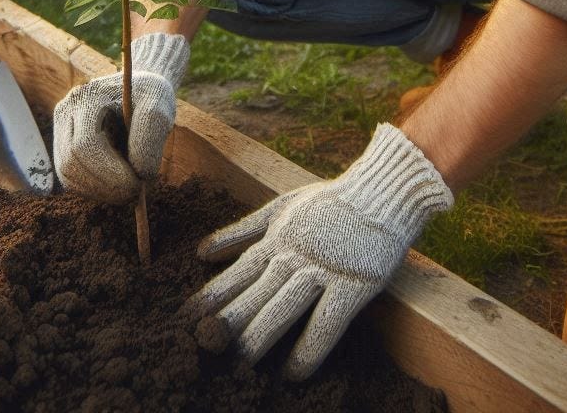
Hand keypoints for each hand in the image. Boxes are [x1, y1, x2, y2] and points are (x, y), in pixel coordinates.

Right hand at [53, 32, 188, 202]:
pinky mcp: (63, 148)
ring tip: (130, 188)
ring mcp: (60, 130)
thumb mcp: (159, 103)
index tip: (137, 185)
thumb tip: (140, 173)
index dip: (108, 173)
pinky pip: (72, 179)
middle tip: (135, 193)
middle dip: (104, 186)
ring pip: (68, 176)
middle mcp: (66, 112)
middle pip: (71, 163)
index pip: (85, 145)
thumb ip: (151, 133)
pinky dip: (95, 189)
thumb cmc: (149, 94)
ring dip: (100, 191)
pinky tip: (118, 183)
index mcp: (86, 98)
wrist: (138, 89)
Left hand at [187, 124, 452, 379]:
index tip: (186, 317)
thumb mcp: (279, 207)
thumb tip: (201, 252)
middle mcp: (294, 254)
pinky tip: (293, 372)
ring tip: (239, 362)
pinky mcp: (353, 285)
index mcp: (276, 238)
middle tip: (204, 345)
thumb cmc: (329, 202)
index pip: (238, 270)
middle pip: (256, 291)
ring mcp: (323, 269)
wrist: (380, 194)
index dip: (212, 294)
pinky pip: (327, 322)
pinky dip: (309, 347)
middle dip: (229, 319)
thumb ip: (241, 230)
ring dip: (261, 334)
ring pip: (284, 305)